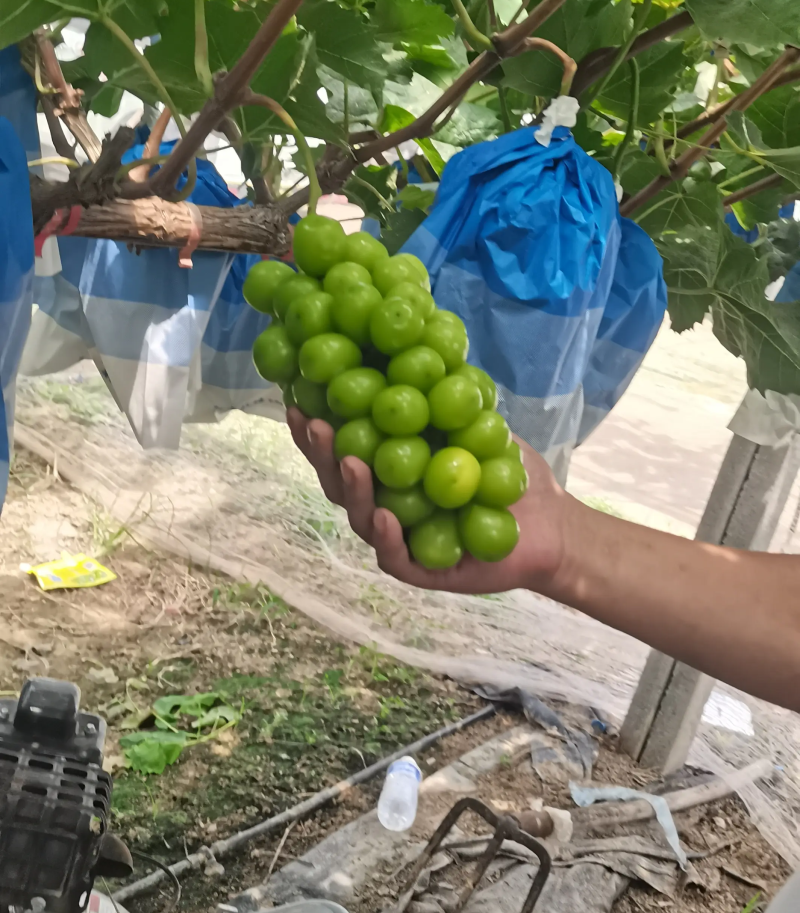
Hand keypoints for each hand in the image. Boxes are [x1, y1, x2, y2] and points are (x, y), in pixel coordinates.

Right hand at [287, 408, 570, 595]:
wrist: (552, 523)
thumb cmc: (505, 471)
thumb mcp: (472, 421)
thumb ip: (438, 393)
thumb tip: (405, 342)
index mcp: (388, 469)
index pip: (342, 446)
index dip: (317, 427)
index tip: (297, 397)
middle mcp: (384, 502)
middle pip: (339, 482)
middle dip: (321, 452)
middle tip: (313, 422)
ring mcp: (399, 538)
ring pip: (361, 517)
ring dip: (352, 489)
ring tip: (349, 462)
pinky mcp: (422, 569)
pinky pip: (395, 557)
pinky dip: (387, 537)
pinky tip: (384, 516)